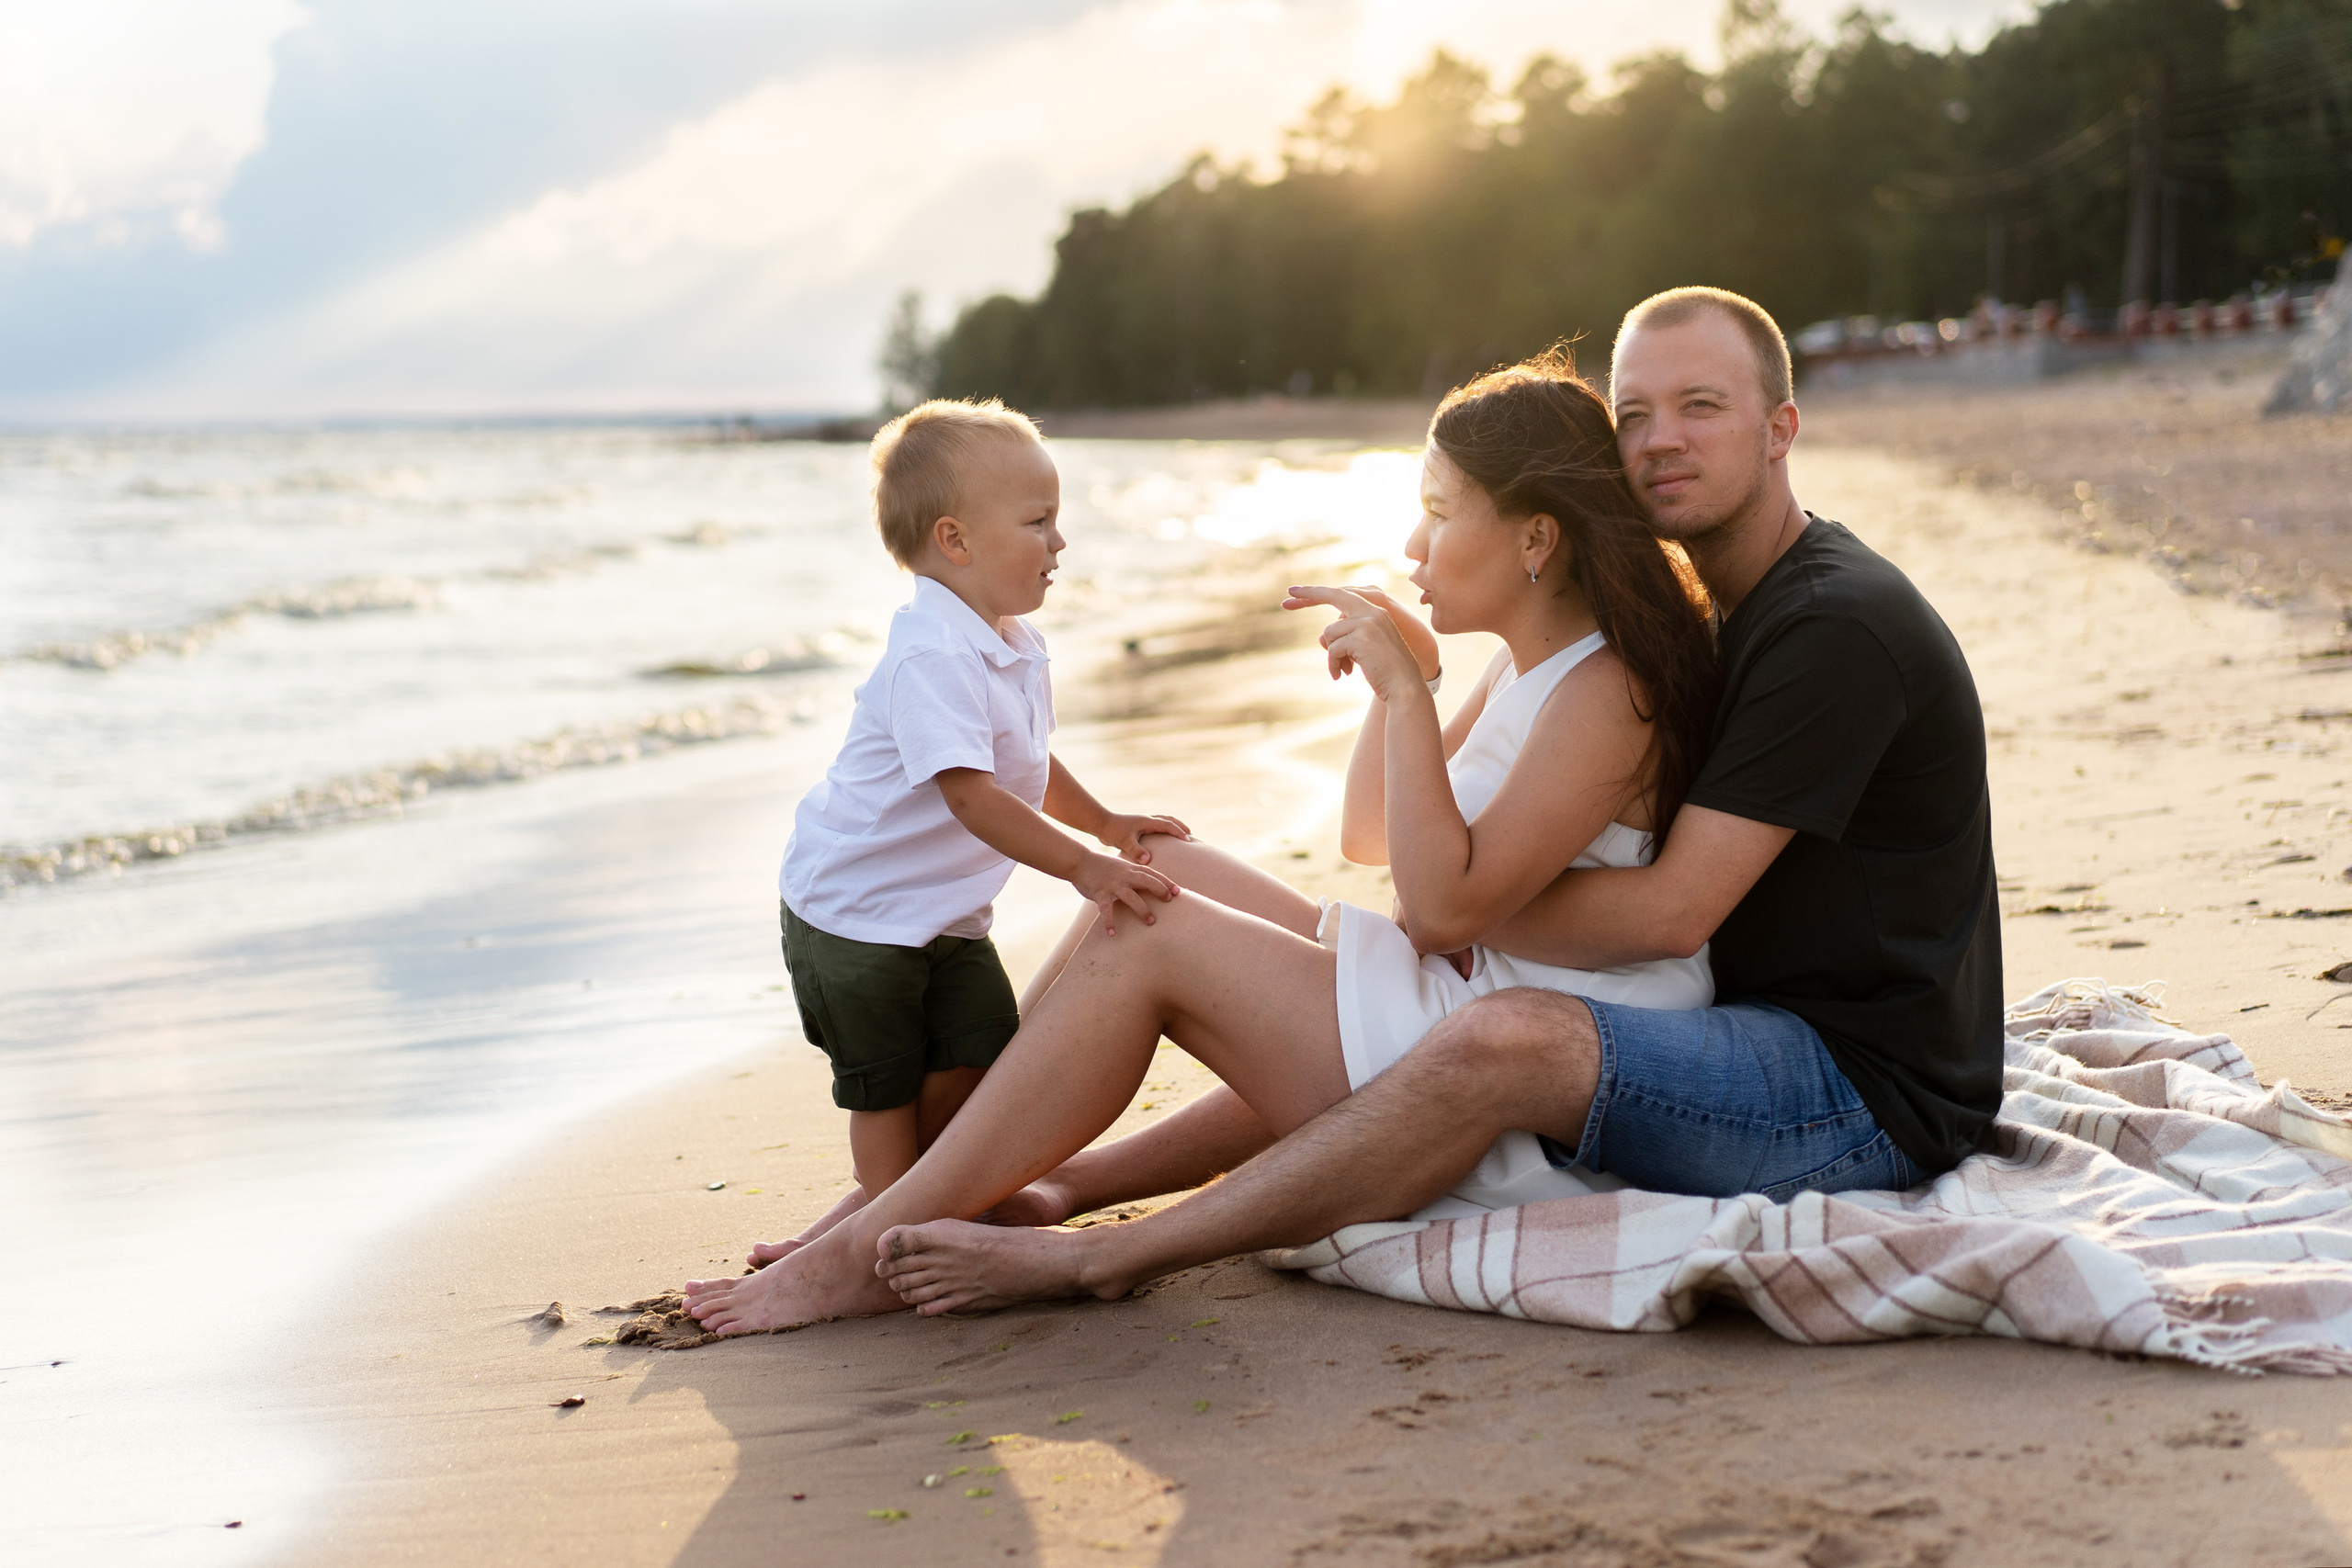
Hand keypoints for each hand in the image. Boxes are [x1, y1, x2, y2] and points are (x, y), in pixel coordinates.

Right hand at [1069, 849, 1178, 934]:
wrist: (1079, 862)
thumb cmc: (1102, 866)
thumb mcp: (1121, 866)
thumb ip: (1134, 874)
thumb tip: (1149, 884)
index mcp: (1130, 869)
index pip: (1152, 874)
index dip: (1165, 882)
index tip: (1178, 891)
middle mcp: (1124, 875)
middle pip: (1146, 881)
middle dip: (1159, 890)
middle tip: (1169, 900)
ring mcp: (1112, 884)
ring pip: (1131, 897)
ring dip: (1142, 909)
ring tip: (1151, 922)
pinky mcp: (1099, 893)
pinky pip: (1106, 909)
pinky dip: (1109, 921)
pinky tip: (1112, 933)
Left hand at [1098, 812, 1192, 863]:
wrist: (1101, 824)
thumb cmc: (1112, 831)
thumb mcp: (1124, 841)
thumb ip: (1136, 850)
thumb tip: (1148, 860)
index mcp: (1146, 821)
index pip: (1167, 825)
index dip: (1178, 832)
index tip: (1188, 840)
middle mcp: (1147, 819)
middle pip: (1168, 820)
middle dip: (1180, 827)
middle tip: (1190, 835)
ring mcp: (1143, 821)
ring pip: (1163, 821)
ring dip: (1173, 826)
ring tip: (1181, 834)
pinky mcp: (1139, 826)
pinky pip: (1156, 826)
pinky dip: (1164, 829)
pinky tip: (1163, 839)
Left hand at [1283, 584, 1430, 701]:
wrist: (1404, 687)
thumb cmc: (1385, 671)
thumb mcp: (1362, 650)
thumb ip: (1344, 638)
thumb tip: (1321, 639)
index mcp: (1376, 611)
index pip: (1344, 595)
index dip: (1320, 592)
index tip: (1297, 591)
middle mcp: (1372, 612)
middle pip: (1333, 596)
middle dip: (1308, 595)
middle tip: (1286, 600)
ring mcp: (1366, 623)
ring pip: (1329, 632)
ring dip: (1332, 655)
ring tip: (1344, 670)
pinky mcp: (1359, 638)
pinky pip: (1332, 649)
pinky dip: (1332, 664)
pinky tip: (1341, 675)